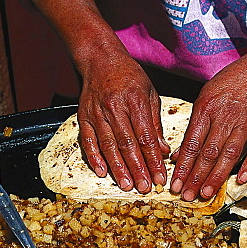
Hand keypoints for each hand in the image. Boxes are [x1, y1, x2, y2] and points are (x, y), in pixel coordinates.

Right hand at [76, 50, 167, 191]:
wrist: (100, 60)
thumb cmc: (129, 77)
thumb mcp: (149, 94)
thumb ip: (155, 123)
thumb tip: (163, 150)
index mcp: (135, 101)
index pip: (146, 137)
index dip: (153, 160)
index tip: (159, 177)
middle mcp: (115, 108)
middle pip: (127, 144)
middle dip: (137, 169)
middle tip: (144, 188)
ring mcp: (97, 113)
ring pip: (108, 145)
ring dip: (118, 168)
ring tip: (127, 185)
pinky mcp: (83, 116)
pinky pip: (88, 141)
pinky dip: (94, 157)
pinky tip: (102, 172)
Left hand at [169, 58, 246, 200]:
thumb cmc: (229, 85)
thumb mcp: (204, 99)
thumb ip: (193, 129)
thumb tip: (178, 155)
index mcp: (206, 110)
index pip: (192, 144)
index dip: (183, 167)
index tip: (176, 184)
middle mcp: (225, 118)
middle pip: (209, 153)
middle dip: (196, 176)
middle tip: (188, 195)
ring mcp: (245, 124)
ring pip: (230, 154)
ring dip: (217, 176)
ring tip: (207, 192)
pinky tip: (241, 179)